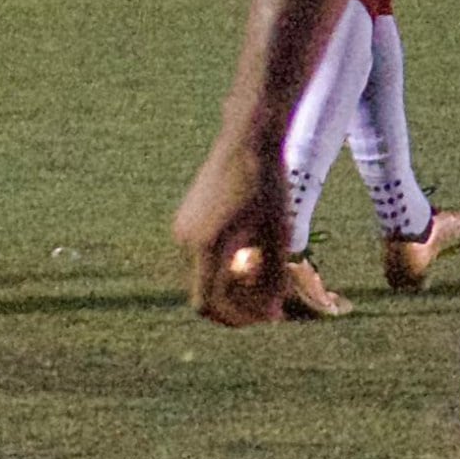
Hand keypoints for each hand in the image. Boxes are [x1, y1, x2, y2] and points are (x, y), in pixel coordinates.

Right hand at [173, 138, 288, 326]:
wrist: (246, 140)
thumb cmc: (267, 184)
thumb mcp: (277, 234)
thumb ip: (273, 276)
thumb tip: (271, 311)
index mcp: (207, 247)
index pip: (210, 304)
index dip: (238, 319)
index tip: (268, 317)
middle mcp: (186, 241)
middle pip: (205, 294)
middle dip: (238, 305)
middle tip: (272, 302)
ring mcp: (181, 230)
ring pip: (203, 278)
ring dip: (231, 287)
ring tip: (266, 278)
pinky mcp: (185, 221)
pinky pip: (201, 259)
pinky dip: (223, 268)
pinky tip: (251, 259)